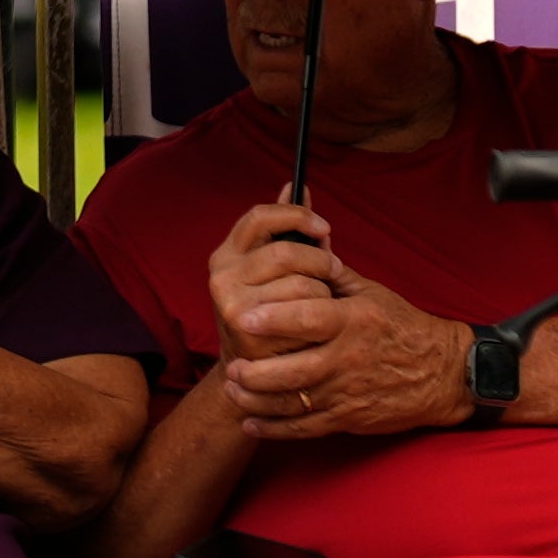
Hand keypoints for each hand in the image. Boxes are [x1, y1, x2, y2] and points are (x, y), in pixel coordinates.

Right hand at [204, 197, 342, 345]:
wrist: (253, 372)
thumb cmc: (273, 314)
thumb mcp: (274, 269)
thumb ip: (286, 230)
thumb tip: (296, 185)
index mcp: (227, 253)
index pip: (260, 216)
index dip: (297, 216)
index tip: (325, 228)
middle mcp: (221, 273)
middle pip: (285, 250)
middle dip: (320, 260)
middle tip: (336, 271)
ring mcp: (230, 300)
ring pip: (299, 282)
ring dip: (320, 292)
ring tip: (319, 306)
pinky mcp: (246, 326)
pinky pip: (302, 309)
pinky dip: (317, 315)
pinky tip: (312, 326)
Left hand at [224, 270, 480, 439]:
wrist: (443, 373)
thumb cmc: (403, 327)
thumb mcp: (373, 294)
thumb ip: (332, 276)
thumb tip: (299, 248)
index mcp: (354, 320)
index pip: (309, 319)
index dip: (274, 320)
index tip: (244, 318)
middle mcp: (349, 358)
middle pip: (294, 370)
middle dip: (256, 372)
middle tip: (231, 365)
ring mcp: (347, 392)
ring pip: (293, 403)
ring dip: (256, 400)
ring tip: (234, 388)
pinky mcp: (347, 418)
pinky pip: (304, 428)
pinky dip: (273, 428)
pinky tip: (250, 422)